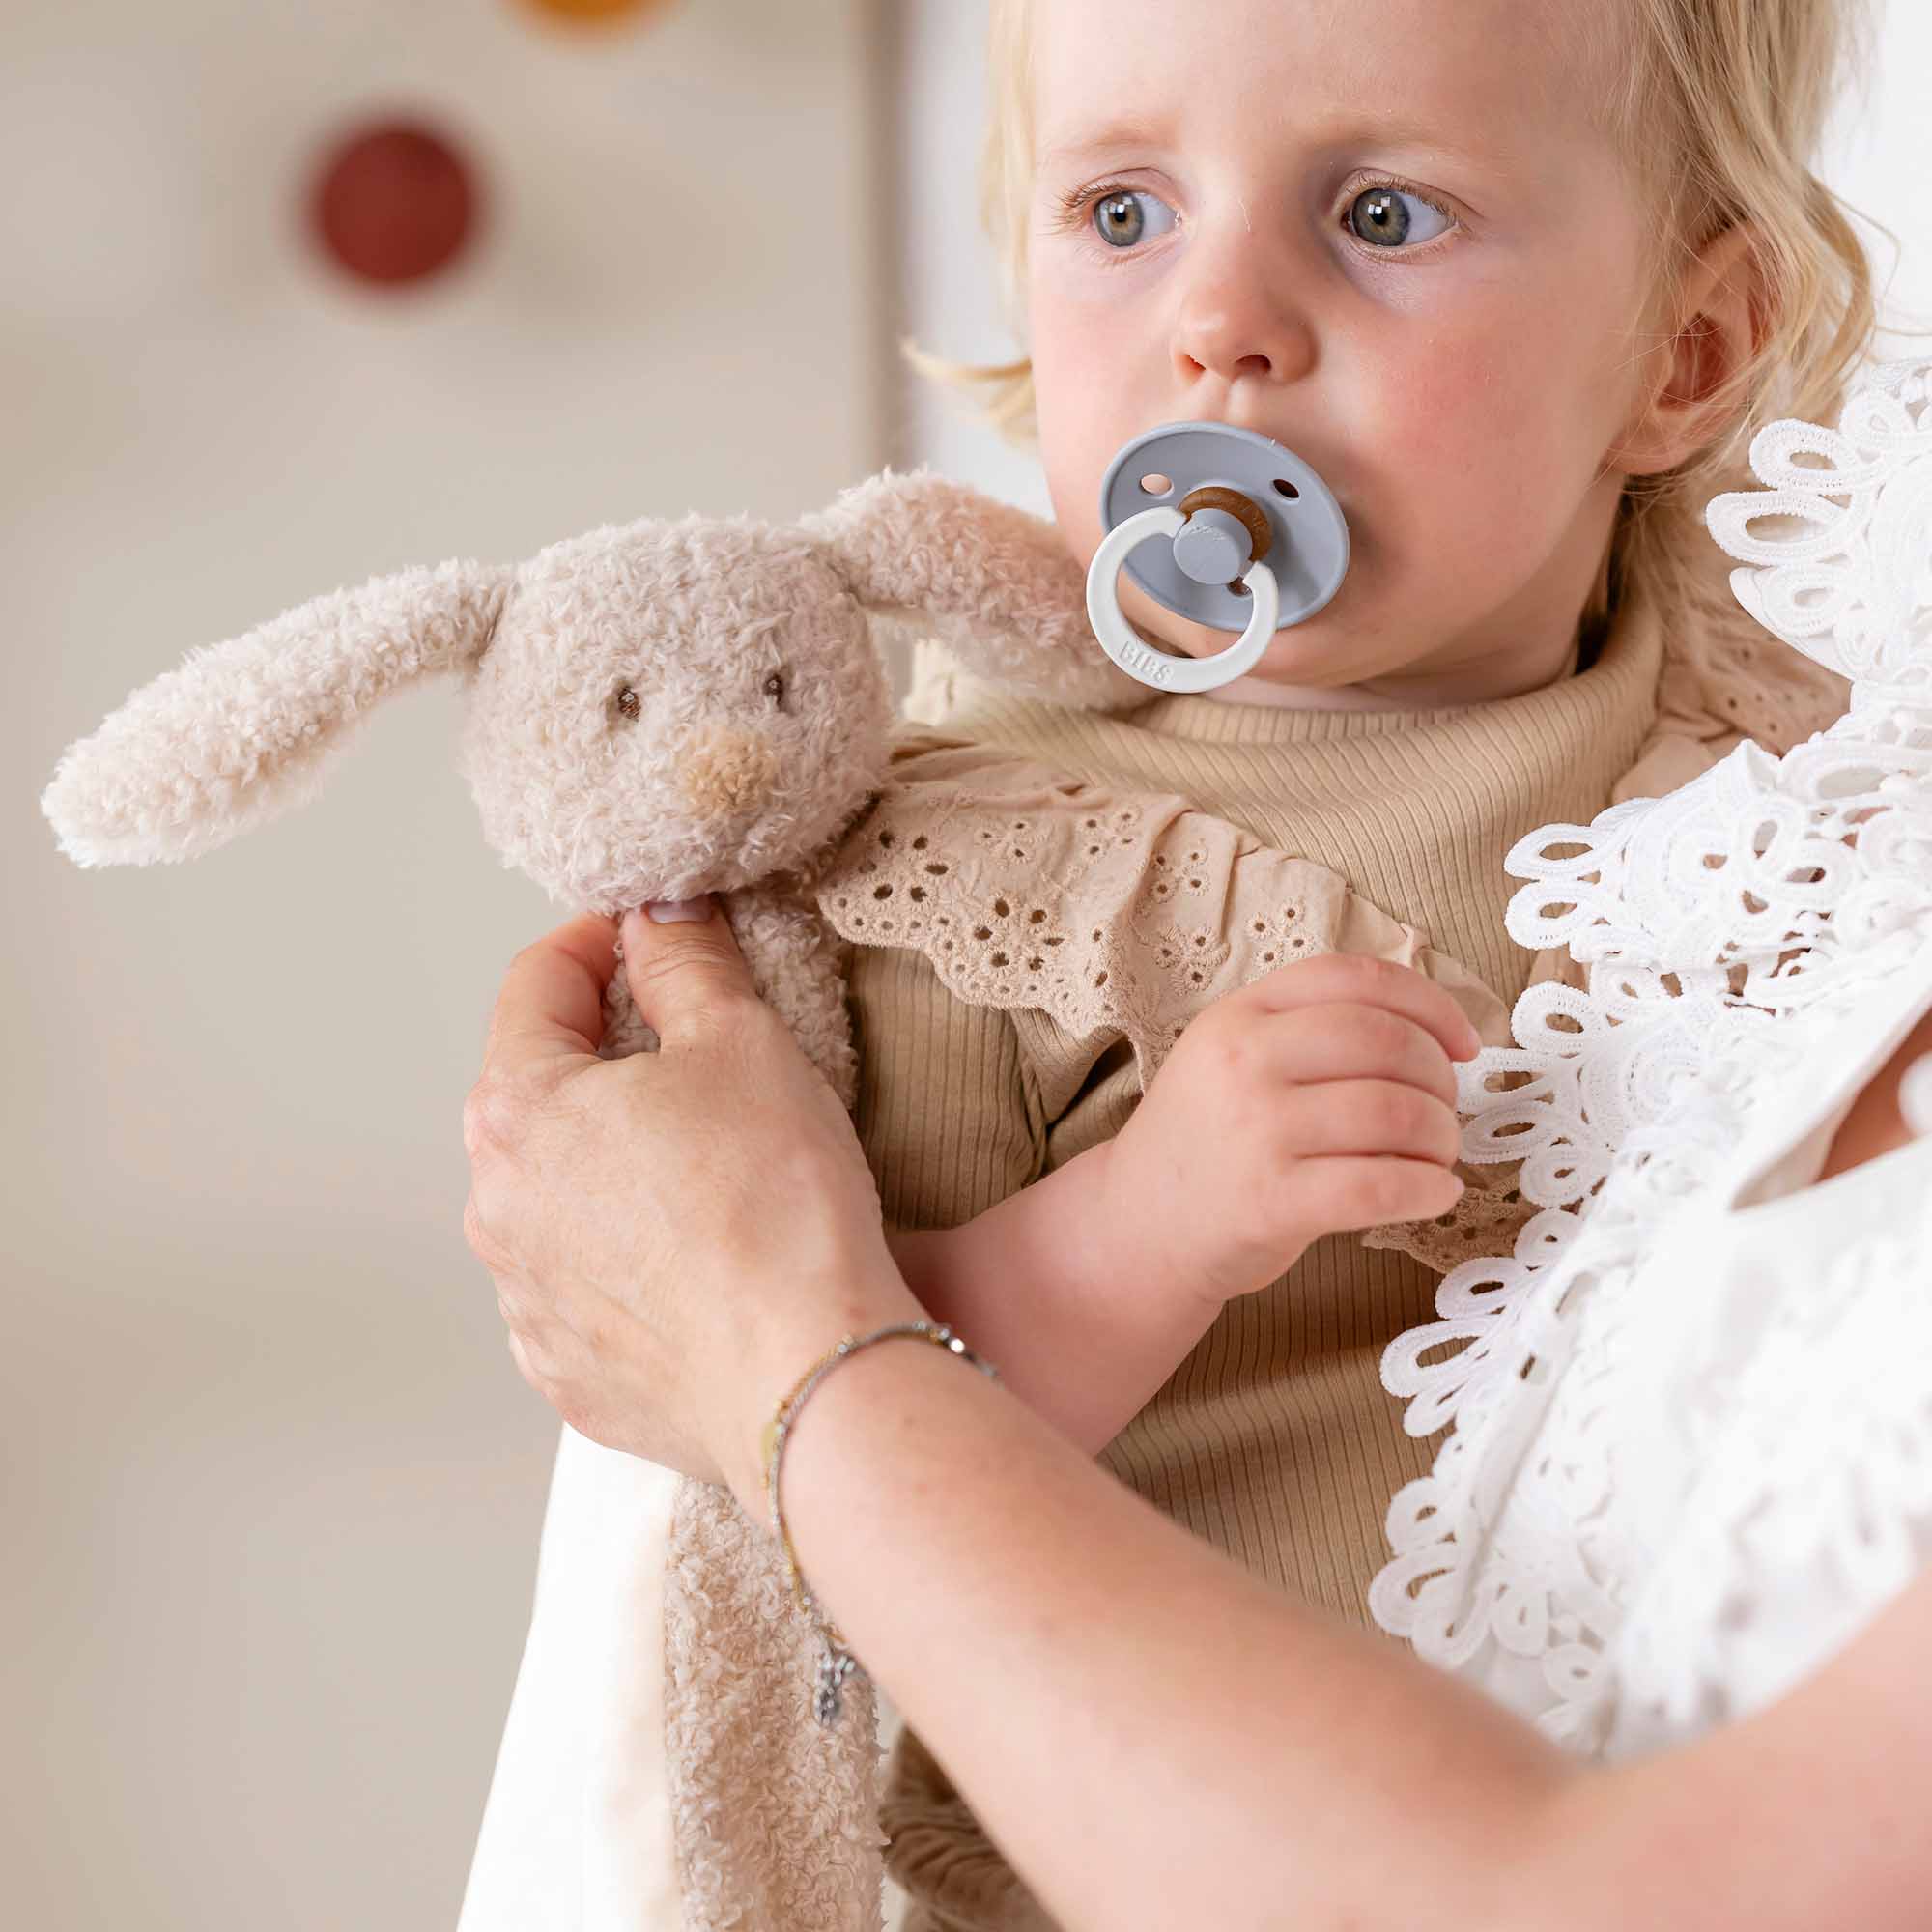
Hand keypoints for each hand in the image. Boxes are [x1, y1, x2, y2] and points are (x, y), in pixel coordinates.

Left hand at [461, 899, 919, 1504]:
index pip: (534, 985)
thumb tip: (660, 913)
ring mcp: (525, 1304)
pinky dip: (630, 1256)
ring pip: (559, 1196)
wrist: (806, 1379)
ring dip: (615, 1162)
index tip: (647, 934)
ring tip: (712, 1165)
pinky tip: (704, 1256)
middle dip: (607, 1056)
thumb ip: (684, 961)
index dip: (596, 941)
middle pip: (537, 1094)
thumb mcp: (741, 1041)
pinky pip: (586, 1287)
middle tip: (694, 1046)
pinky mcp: (569, 1374)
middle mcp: (495, 1211)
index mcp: (516, 1113)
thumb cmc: (774, 1206)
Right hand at [1093, 954, 1480, 1312]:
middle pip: (1384, 1041)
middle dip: (1439, 1077)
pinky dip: (1427, 1189)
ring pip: (1392, 1113)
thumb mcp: (1233, 1057)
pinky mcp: (1269, 1200)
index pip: (1353, 978)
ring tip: (1440, 1156)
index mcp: (1240, 1014)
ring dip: (1441, 1136)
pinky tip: (1436, 1193)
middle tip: (1446, 1111)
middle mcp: (1244, 1061)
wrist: (1137, 1225)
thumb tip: (1434, 1032)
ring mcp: (1254, 1130)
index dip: (1429, 1003)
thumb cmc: (1208, 1142)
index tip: (1465, 1043)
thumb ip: (1309, 1029)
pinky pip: (1378, 1186)